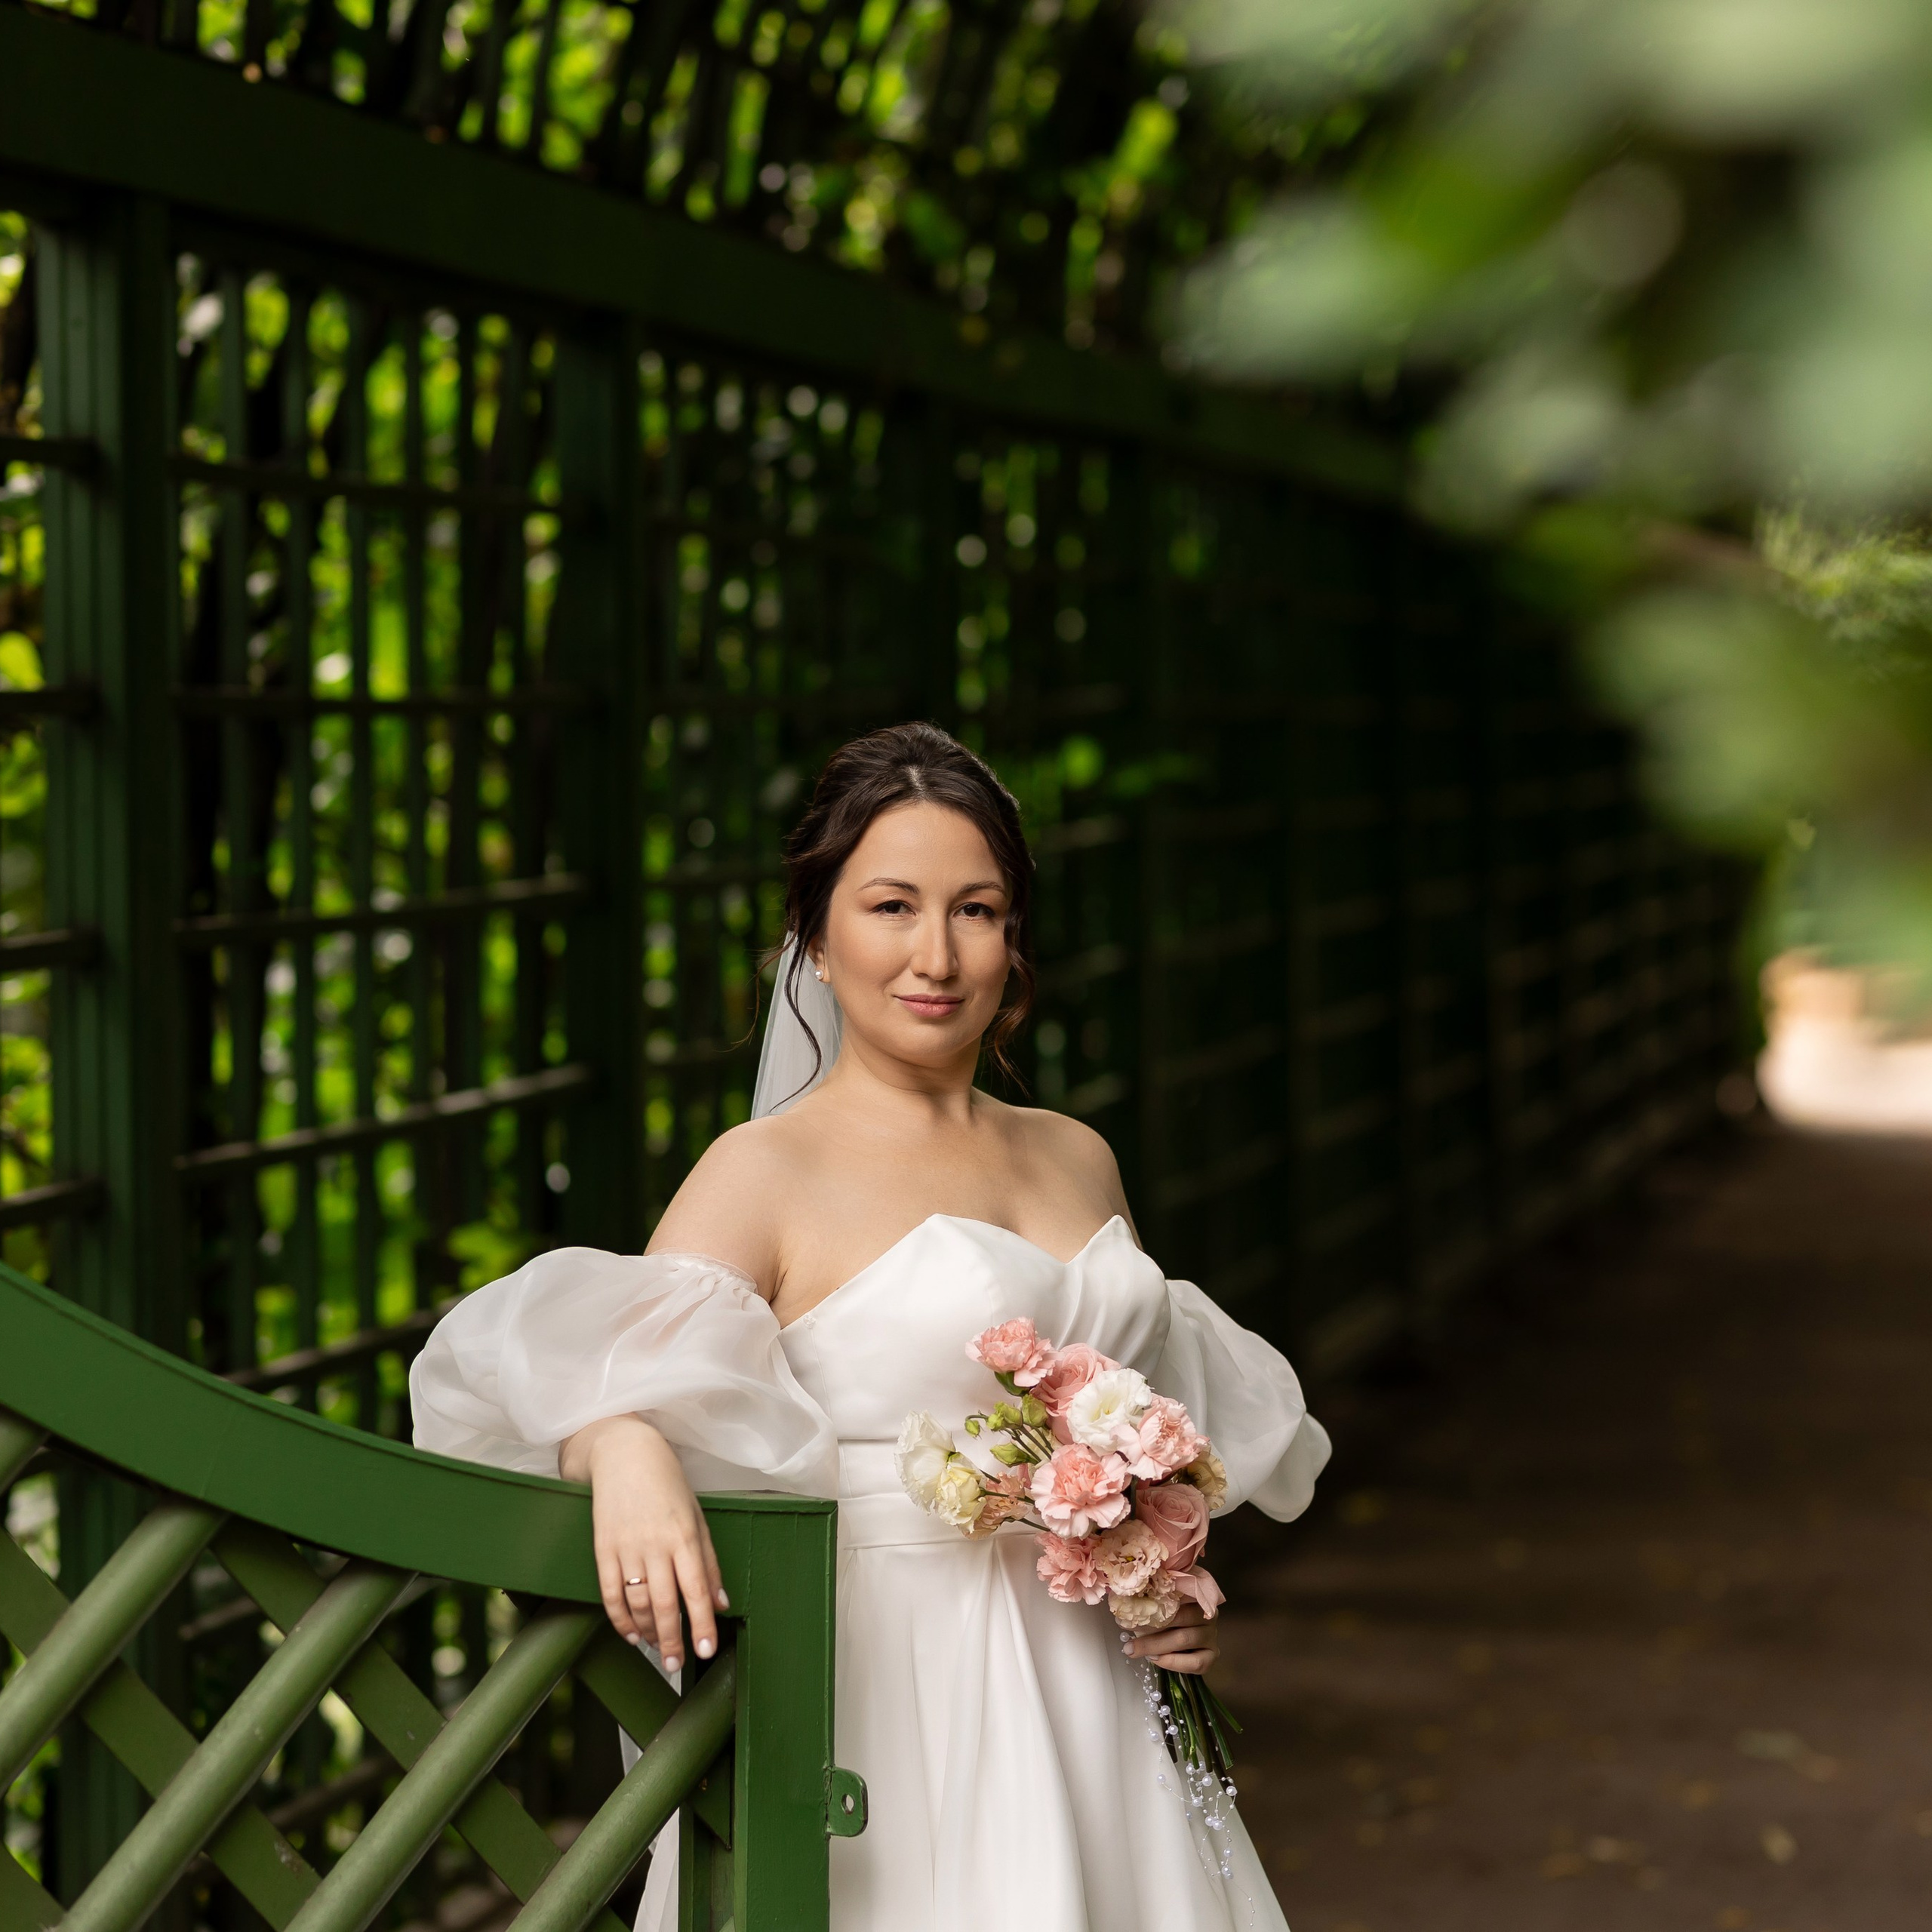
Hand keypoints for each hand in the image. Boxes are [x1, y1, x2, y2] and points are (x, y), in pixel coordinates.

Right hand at [560, 1415, 727, 1670]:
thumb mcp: (696, 1515)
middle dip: (672, 1639)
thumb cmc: (666, 1482)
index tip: (706, 1650)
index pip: (696, 1590)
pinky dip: (619, 1618)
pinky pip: (610, 1593)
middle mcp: (656, 1545)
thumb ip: (708, 1561)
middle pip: (664, 1604)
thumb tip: (721, 1602)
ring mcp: (626, 1547)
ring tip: (656, 1648)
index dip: (701, 1624)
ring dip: (647, 1632)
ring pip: (637, 1603)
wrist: (623, 1452)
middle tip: (675, 1664)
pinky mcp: (602, 1548)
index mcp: (685, 1536)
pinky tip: (630, 1633)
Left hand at [1121, 1600, 1218, 1674]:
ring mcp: (1212, 1636)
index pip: (1177, 1594)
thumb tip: (1126, 1600)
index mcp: (1197, 1595)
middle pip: (1180, 1617)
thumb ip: (1152, 1599)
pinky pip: (1194, 1662)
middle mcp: (1208, 1614)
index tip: (1129, 1608)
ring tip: (1134, 1649)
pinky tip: (1155, 1660)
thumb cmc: (1168, 1620)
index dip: (1152, 1601)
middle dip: (1149, 1626)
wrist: (1184, 1643)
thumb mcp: (1161, 1605)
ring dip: (1155, 1645)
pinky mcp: (1212, 1657)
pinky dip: (1172, 1662)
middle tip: (1124, 1630)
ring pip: (1184, 1639)